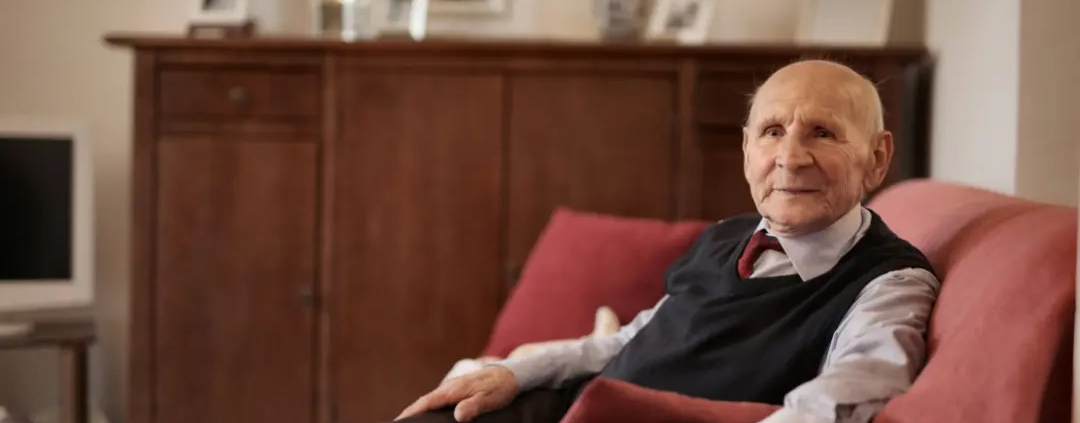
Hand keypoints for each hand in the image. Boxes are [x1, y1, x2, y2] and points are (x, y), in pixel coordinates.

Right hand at [395, 366, 518, 421]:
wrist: (511, 373)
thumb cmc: (501, 387)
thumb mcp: (490, 399)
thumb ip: (474, 406)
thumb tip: (458, 416)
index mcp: (454, 390)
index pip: (427, 402)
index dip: (412, 412)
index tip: (399, 420)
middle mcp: (450, 387)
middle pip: (424, 400)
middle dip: (411, 412)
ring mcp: (453, 386)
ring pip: (431, 399)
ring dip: (419, 409)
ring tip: (410, 421)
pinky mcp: (457, 388)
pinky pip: (438, 398)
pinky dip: (429, 405)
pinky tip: (429, 414)